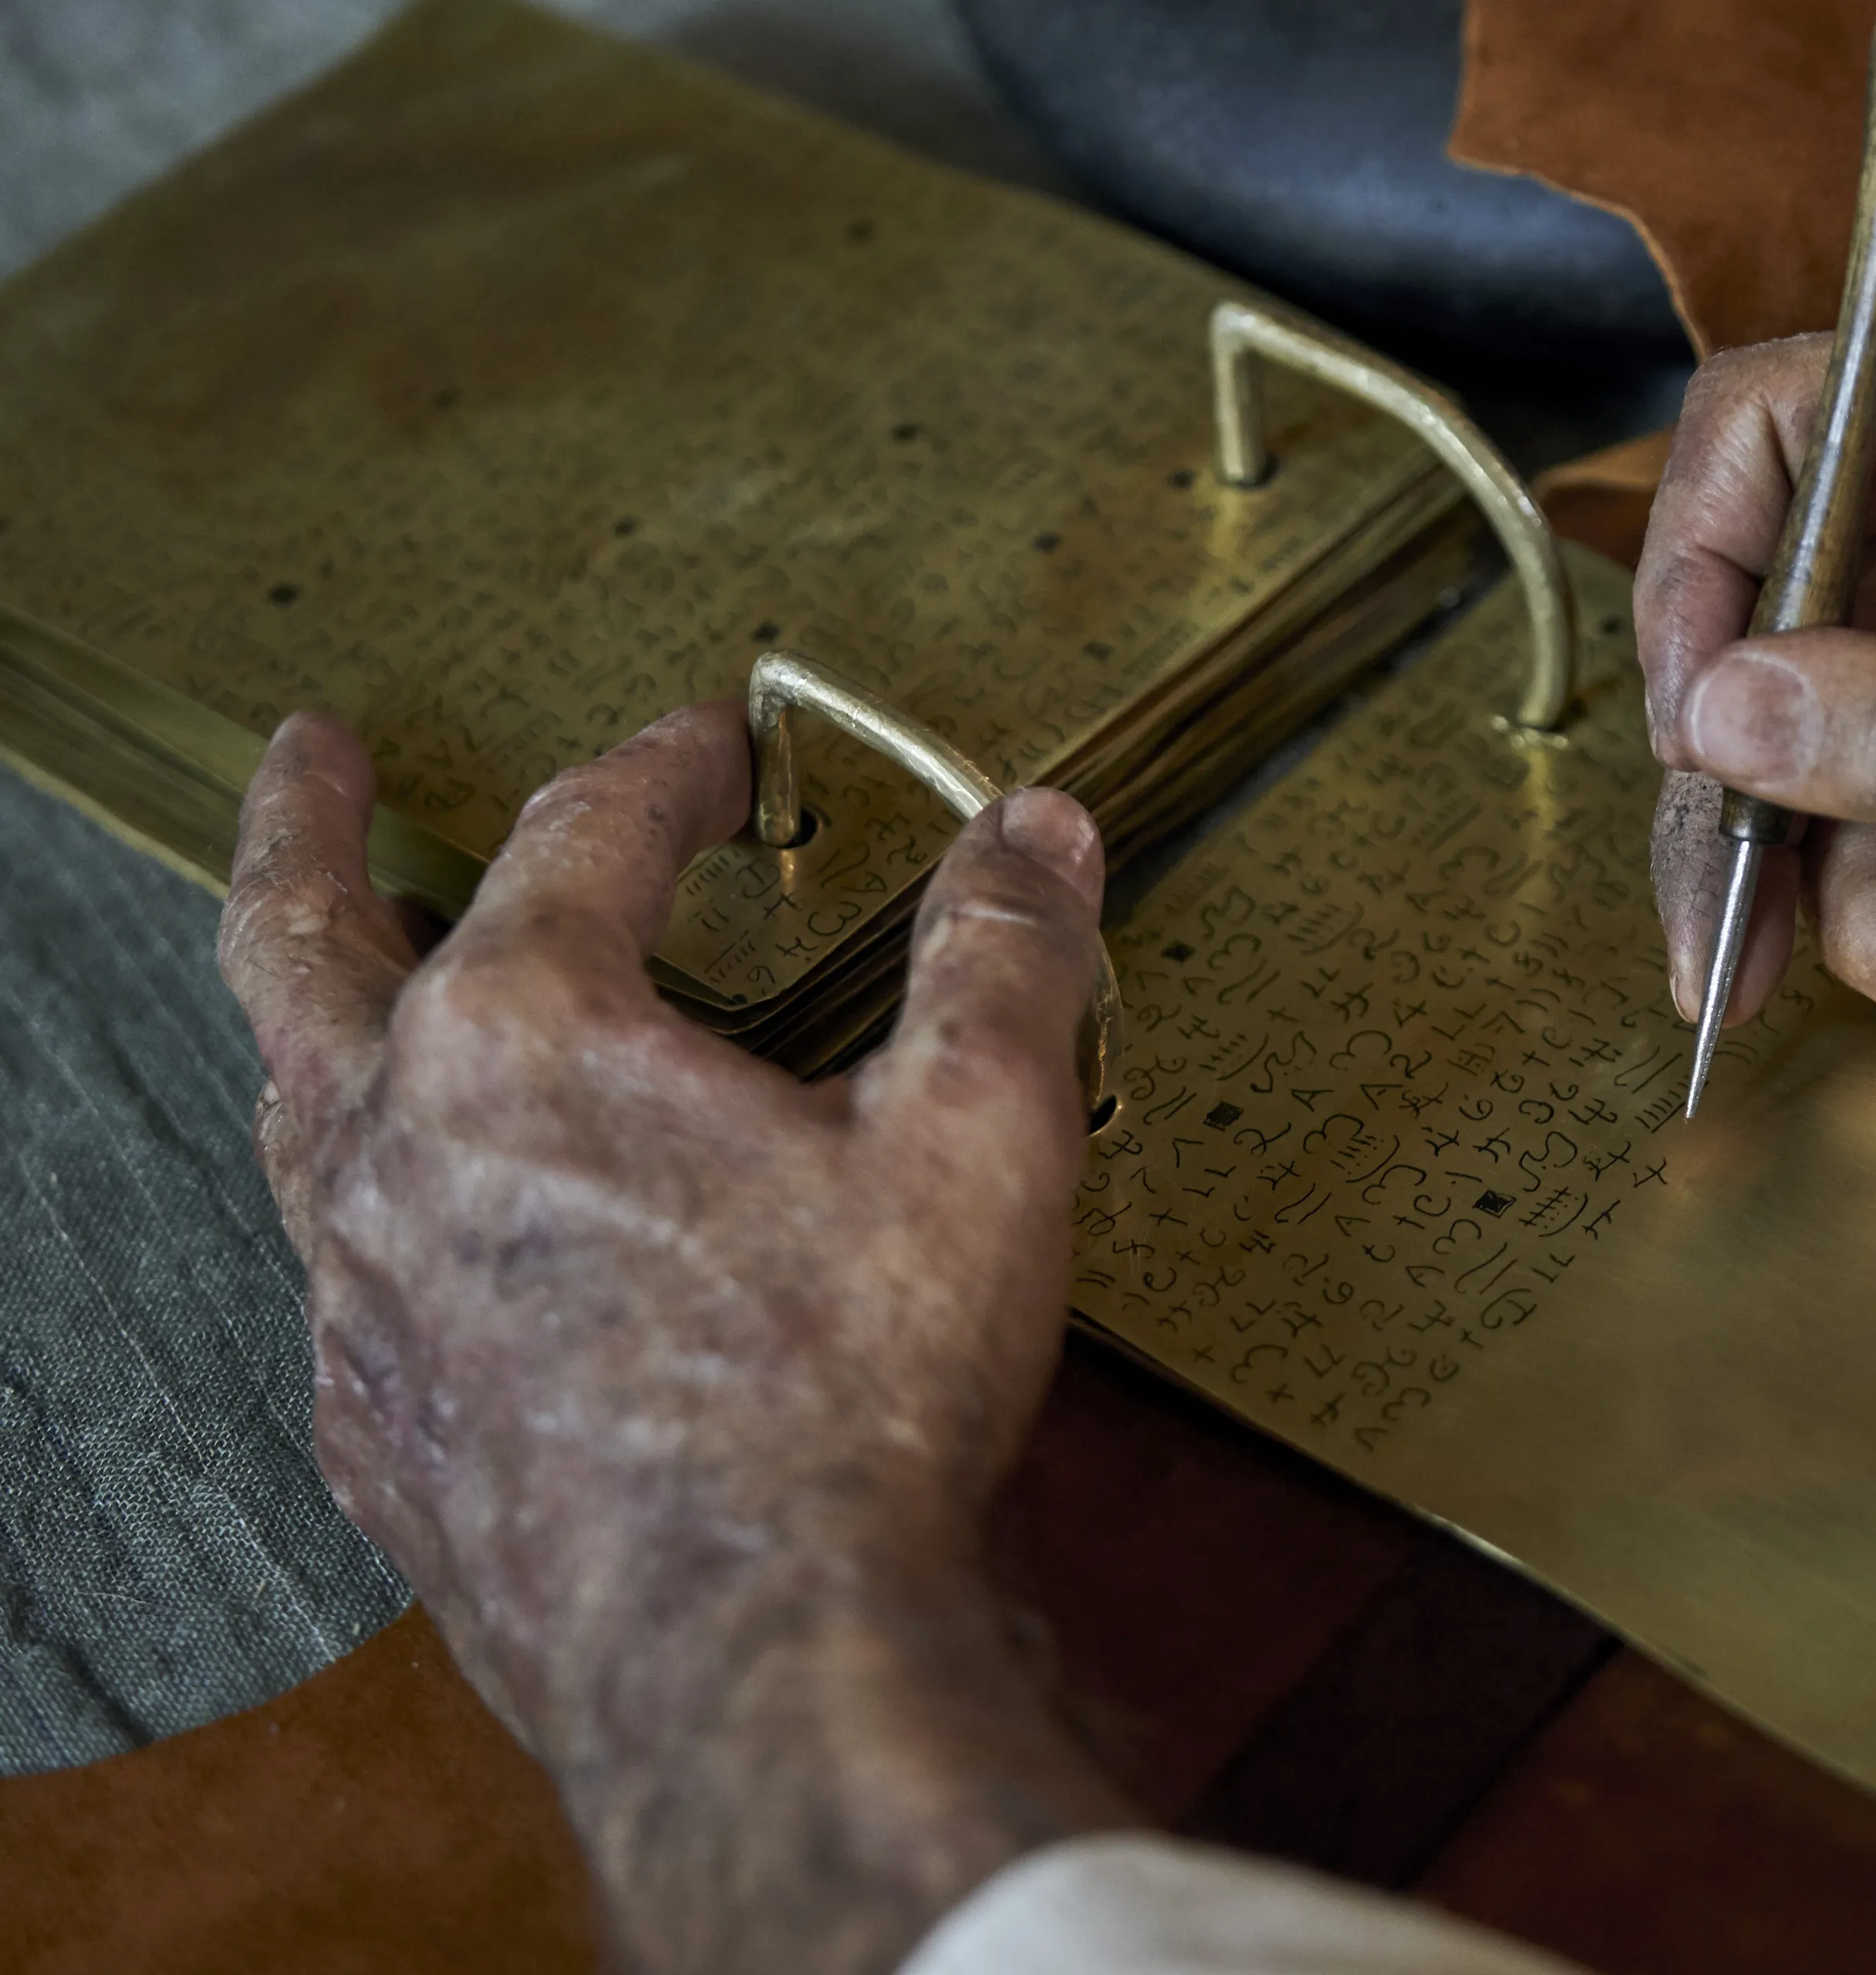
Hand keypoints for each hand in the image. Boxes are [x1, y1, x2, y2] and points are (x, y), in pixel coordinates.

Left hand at [218, 707, 1130, 1974]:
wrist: (760, 1663)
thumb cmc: (846, 1407)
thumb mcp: (979, 1136)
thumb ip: (1003, 957)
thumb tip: (1035, 837)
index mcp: (529, 1041)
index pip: (584, 835)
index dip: (661, 769)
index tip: (708, 750)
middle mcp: (398, 1153)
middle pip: (309, 937)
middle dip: (309, 828)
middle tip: (311, 760)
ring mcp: (363, 1304)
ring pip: (297, 1113)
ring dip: (327, 1019)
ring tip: (358, 988)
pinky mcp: (384, 1437)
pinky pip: (341, 1288)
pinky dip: (378, 1218)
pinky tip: (437, 1245)